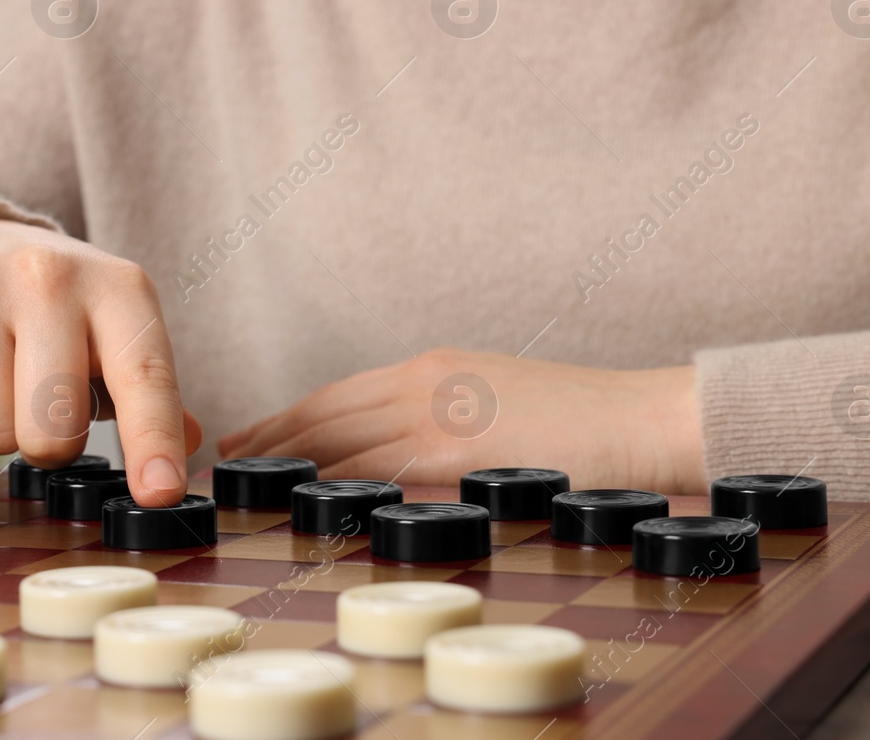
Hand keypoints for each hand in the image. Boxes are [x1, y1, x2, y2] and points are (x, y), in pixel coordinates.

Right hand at [0, 217, 200, 505]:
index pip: (143, 377)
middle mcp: (48, 275)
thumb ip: (151, 392)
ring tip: (1, 373)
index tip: (160, 492)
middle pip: (51, 430)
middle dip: (51, 443)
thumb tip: (187, 444)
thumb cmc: (59, 306)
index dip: (152, 440)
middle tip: (46, 403)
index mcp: (119, 288)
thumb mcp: (117, 330)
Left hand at [217, 349, 704, 493]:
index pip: (341, 393)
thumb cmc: (581, 419)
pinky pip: (374, 469)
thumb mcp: (497, 399)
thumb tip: (407, 449)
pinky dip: (330, 483)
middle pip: (325, 411)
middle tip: (230, 458)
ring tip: (248, 483)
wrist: (639, 418)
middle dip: (272, 436)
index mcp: (435, 367)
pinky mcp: (453, 452)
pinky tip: (302, 501)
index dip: (290, 415)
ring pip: (337, 438)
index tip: (254, 434)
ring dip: (286, 461)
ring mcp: (436, 415)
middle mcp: (424, 382)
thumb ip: (447, 414)